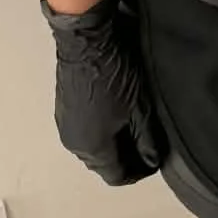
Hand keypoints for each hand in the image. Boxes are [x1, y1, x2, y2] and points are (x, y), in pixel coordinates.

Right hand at [42, 0, 165, 186]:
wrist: (85, 41)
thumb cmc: (114, 74)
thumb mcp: (140, 107)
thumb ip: (147, 138)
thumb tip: (152, 159)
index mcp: (93, 148)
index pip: (117, 176)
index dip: (138, 171)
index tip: (154, 159)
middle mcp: (75, 143)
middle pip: (103, 162)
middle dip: (125, 155)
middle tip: (146, 140)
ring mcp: (66, 124)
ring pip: (94, 145)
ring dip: (112, 140)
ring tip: (133, 123)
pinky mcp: (64, 108)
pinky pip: (85, 129)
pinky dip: (101, 126)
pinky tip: (115, 110)